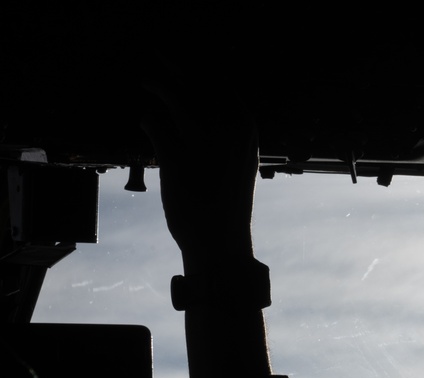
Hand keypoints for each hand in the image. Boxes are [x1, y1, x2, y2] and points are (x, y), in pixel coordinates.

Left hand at [141, 77, 258, 268]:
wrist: (220, 241)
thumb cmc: (229, 202)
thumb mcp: (241, 161)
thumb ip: (230, 131)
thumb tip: (211, 104)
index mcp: (245, 129)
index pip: (221, 84)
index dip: (201, 69)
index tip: (186, 61)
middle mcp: (226, 130)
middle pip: (196, 83)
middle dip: (176, 67)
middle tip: (160, 58)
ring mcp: (201, 143)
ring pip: (174, 96)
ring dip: (158, 85)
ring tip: (148, 81)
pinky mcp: (175, 158)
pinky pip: (154, 123)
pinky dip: (148, 120)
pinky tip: (147, 121)